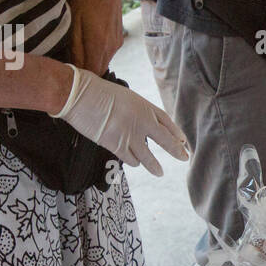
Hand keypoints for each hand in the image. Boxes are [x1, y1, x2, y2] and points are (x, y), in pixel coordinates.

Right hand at [52, 65, 188, 176]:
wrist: (81, 96)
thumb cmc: (99, 92)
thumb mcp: (127, 97)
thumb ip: (138, 111)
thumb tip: (146, 125)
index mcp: (145, 107)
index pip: (167, 122)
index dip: (175, 132)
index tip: (182, 141)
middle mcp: (142, 122)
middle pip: (166, 141)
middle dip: (176, 151)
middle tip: (184, 158)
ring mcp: (130, 136)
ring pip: (148, 158)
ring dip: (154, 166)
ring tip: (160, 172)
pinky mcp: (116, 146)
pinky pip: (131, 159)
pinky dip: (134, 162)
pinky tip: (136, 163)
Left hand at [69, 0, 123, 75]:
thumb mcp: (73, 21)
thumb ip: (75, 47)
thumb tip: (73, 67)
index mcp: (99, 45)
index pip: (90, 74)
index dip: (78, 76)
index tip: (65, 72)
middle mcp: (112, 47)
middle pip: (98, 70)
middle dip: (84, 71)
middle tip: (67, 64)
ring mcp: (117, 41)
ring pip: (103, 61)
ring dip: (90, 61)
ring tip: (74, 53)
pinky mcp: (119, 35)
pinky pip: (107, 52)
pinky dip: (96, 52)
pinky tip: (86, 41)